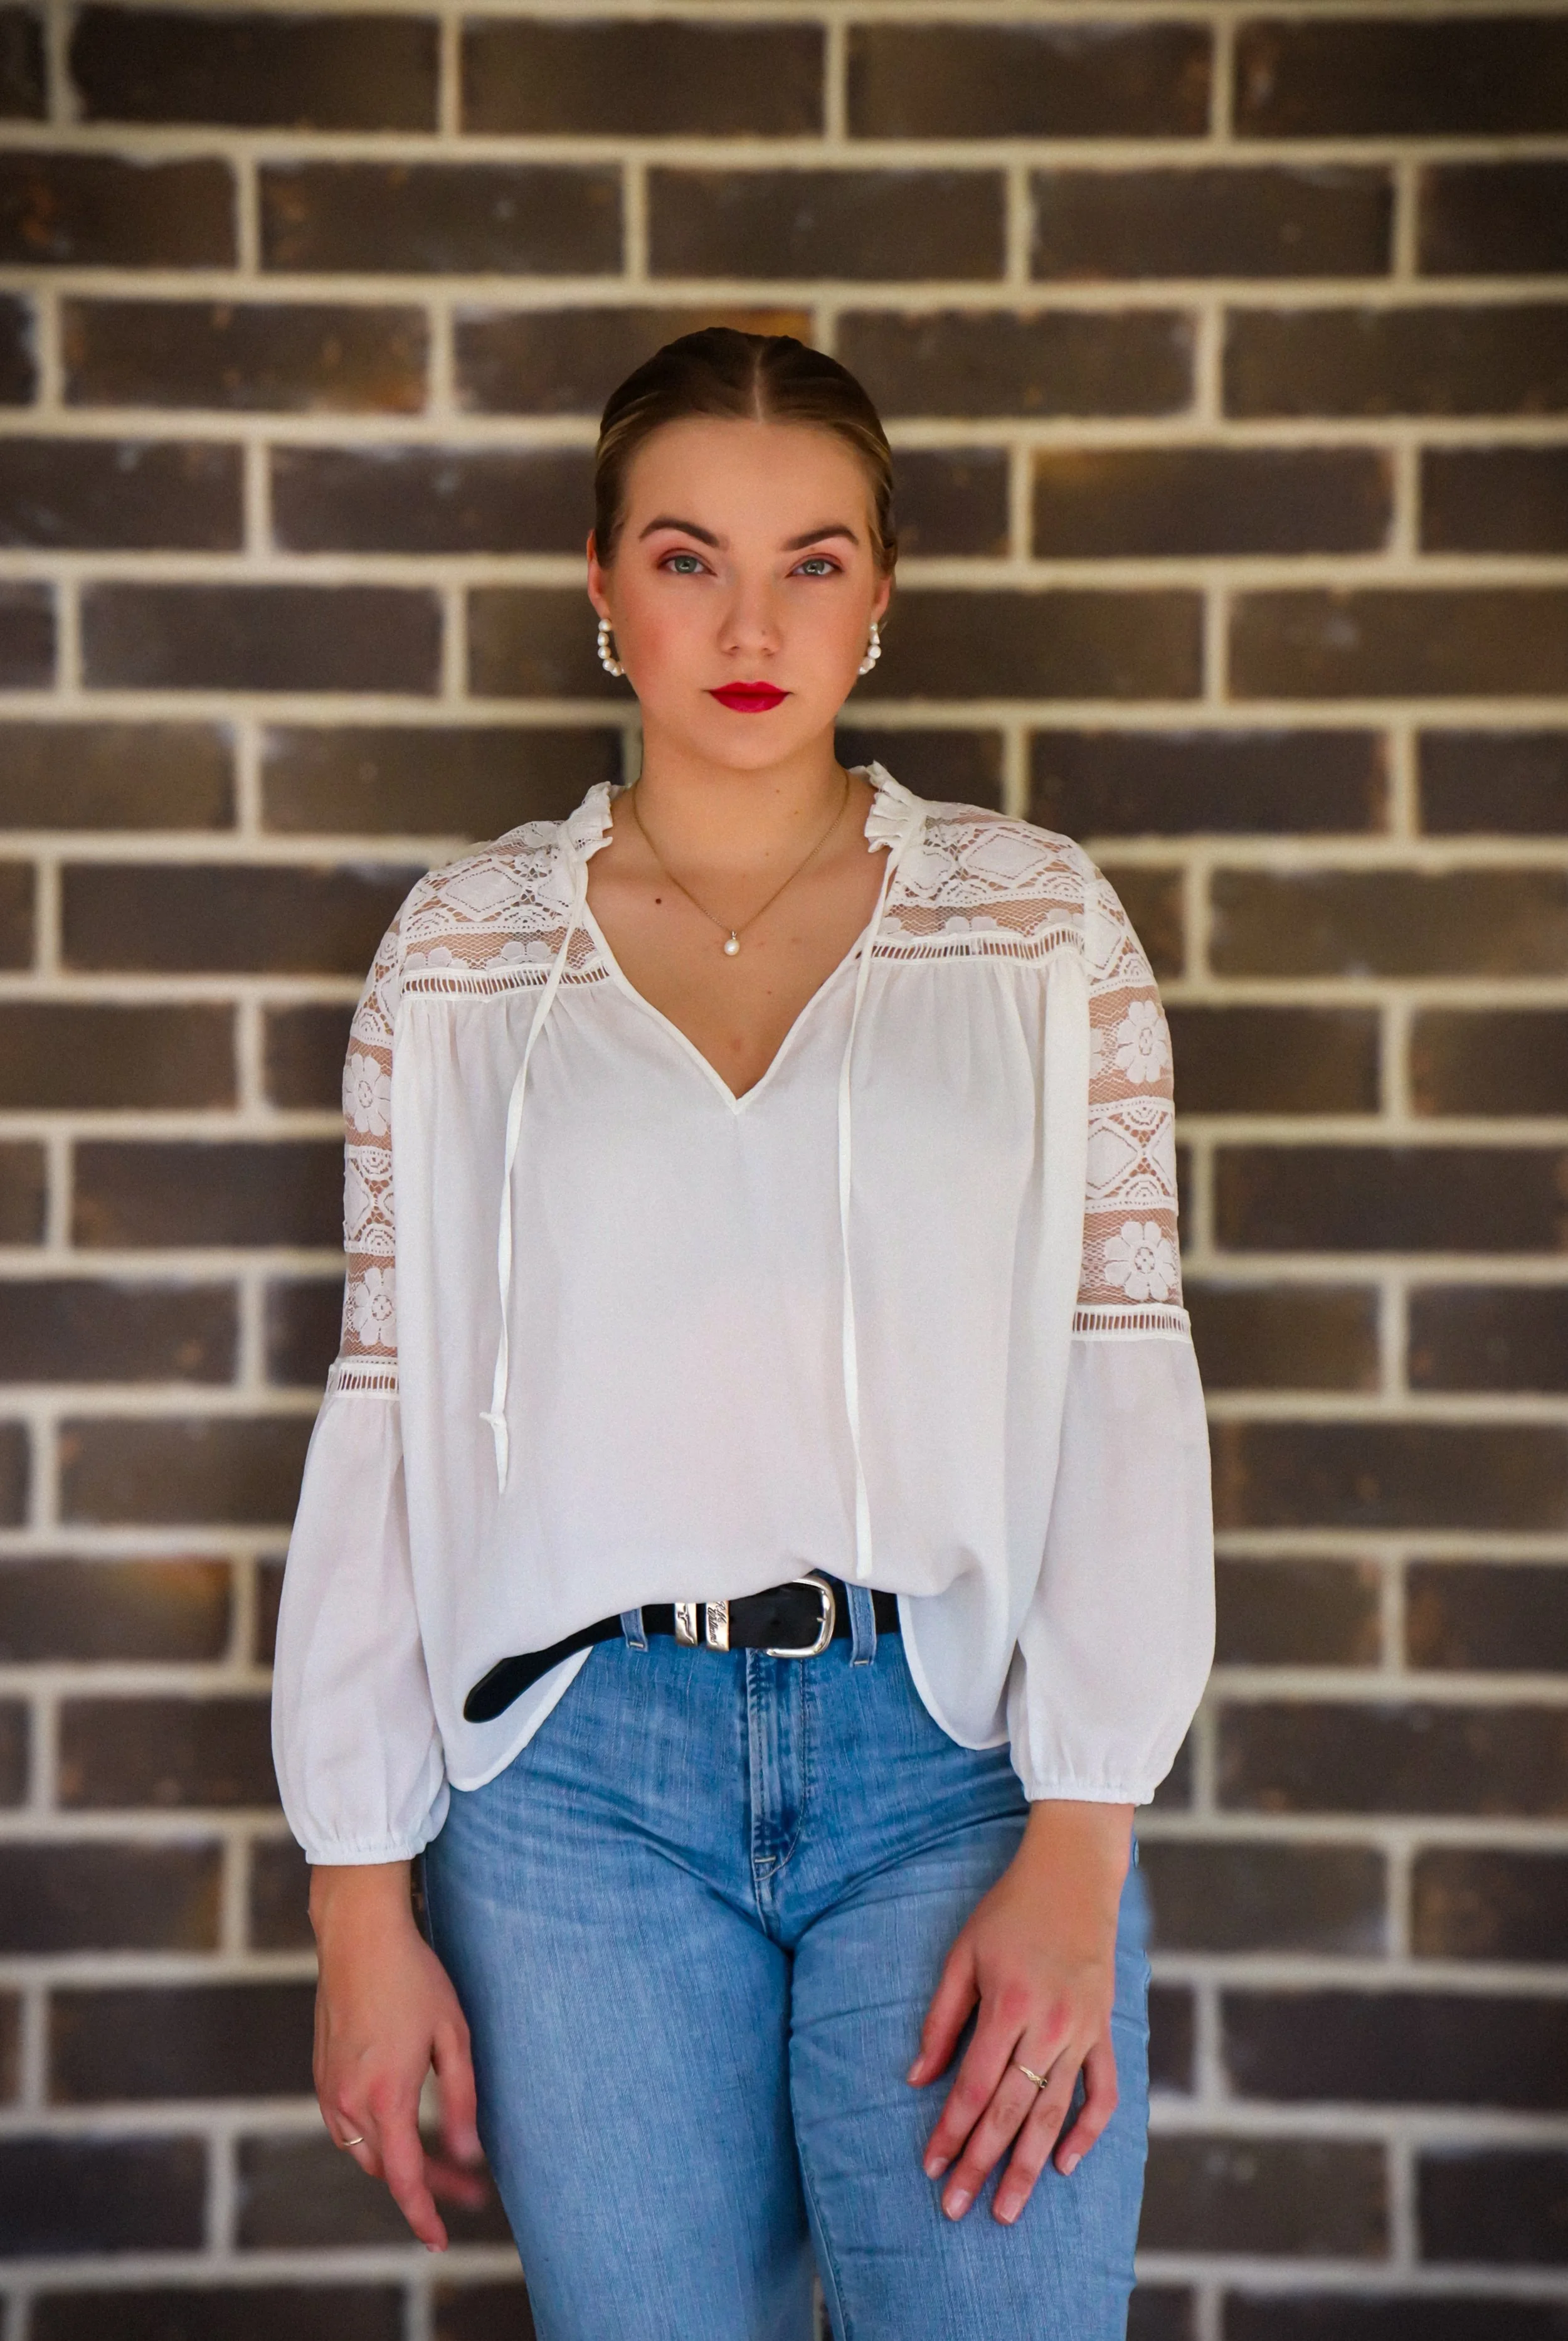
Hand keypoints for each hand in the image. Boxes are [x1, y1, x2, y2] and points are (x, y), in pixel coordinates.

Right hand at [310, 1861, 489, 2250]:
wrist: (358, 1935)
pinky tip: (401, 2125)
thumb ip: (462, 2098)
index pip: (405, 2177)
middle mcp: (349, 2100)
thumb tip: (469, 2154)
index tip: (439, 2241)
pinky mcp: (321, 2075)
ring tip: (441, 2162)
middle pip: (385, 2169)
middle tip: (466, 2190)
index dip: (424, 2213)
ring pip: (363, 2151)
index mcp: (385, 2095)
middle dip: (424, 2187)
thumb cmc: (413, 1977)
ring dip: (398, 2163)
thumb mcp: (454, 2034)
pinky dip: (375, 2139)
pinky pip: (346, 2127)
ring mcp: (328, 2089)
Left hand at [907, 1801, 1132, 2225]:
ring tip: (1007, 2211)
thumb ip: (941, 2018)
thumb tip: (917, 2078)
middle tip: (956, 2209)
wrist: (1073, 1875)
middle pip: (1010, 2112)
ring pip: (1053, 2115)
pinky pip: (1102, 2092)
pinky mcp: (1105, 2031)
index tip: (930, 2168)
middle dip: (981, 2165)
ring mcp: (1084, 2033)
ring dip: (1028, 2167)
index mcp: (1009, 2006)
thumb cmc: (1009, 1911)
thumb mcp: (964, 1954)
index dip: (950, 2132)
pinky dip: (1088, 2132)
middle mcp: (1050, 2027)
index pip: (972, 2087)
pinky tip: (1065, 2165)